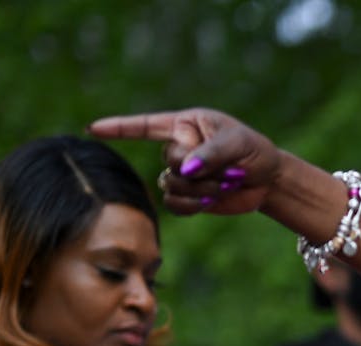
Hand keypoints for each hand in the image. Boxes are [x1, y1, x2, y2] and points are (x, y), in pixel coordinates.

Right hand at [88, 108, 279, 214]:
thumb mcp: (237, 144)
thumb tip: (185, 169)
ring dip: (201, 189)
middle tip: (230, 171)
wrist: (268, 180)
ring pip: (170, 184)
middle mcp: (177, 148)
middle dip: (200, 169)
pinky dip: (192, 206)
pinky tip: (210, 203)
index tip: (92, 129)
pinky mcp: (188, 197)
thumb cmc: (254, 151)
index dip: (118, 128)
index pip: (145, 126)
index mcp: (185, 126)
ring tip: (226, 184)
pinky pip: (174, 204)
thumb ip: (210, 153)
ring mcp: (180, 174)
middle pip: (168, 160)